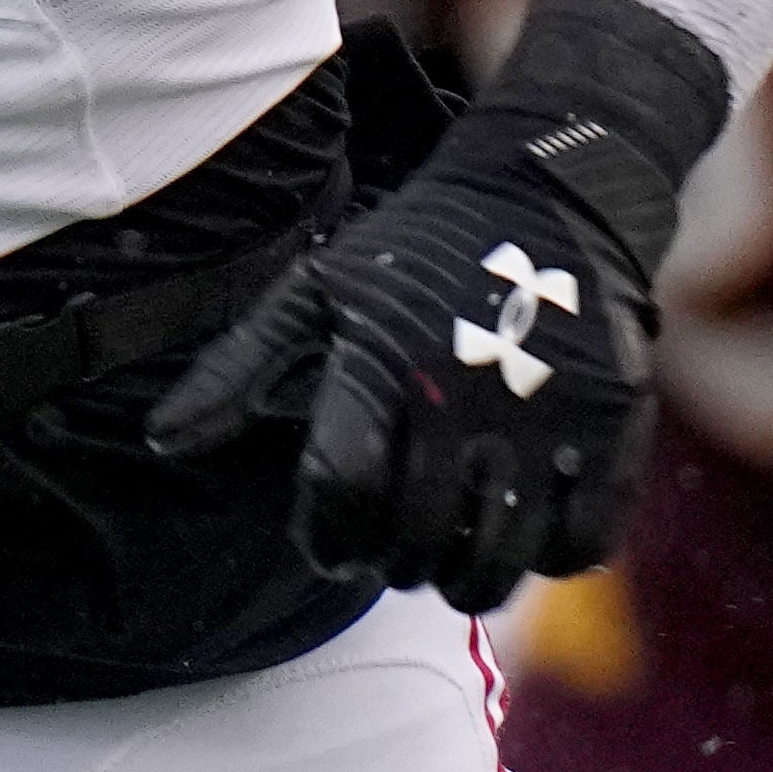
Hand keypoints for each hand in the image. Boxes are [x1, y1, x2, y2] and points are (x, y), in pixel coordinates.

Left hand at [156, 0, 724, 612]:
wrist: (550, 192)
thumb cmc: (414, 253)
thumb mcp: (314, 292)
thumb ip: (237, 370)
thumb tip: (161, 441)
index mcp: (382, 363)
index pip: (343, 490)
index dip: (328, 539)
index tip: (331, 545)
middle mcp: (463, 395)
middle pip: (416, 538)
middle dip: (391, 566)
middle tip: (389, 555)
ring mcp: (546, 415)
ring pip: (498, 558)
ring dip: (464, 579)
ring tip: (449, 560)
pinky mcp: (612, 425)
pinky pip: (583, 541)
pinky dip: (549, 559)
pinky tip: (523, 535)